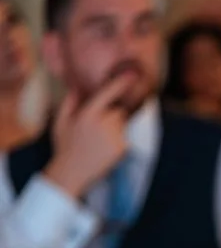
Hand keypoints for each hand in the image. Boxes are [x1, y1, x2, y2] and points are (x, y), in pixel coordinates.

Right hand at [43, 74, 134, 198]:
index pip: (108, 94)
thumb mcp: (61, 122)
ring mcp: (114, 135)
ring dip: (115, 130)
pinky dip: (118, 142)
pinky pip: (125, 138)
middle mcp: (103, 122)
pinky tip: (104, 151)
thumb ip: (69, 103)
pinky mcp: (122, 147)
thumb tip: (76, 87)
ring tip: (98, 143)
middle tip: (98, 131)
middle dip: (113, 116)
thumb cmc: (65, 147)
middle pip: (118, 111)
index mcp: (87, 114)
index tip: (132, 75)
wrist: (72, 173)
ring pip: (122, 125)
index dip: (121, 83)